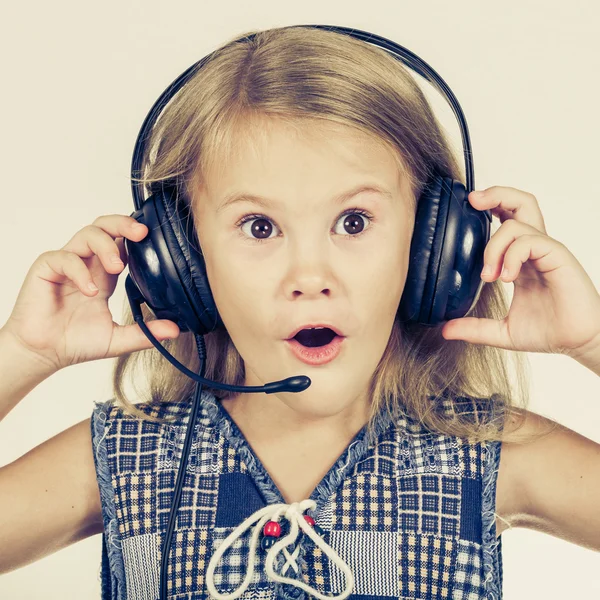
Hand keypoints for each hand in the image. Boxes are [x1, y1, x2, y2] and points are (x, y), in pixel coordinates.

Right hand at [2, 215, 179, 371]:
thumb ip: (145, 332)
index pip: (122, 243)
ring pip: (87, 234)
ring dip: (105, 245)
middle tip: (141, 233)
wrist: (44, 354)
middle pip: (105, 227)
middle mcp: (87, 264)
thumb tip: (176, 330)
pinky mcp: (46, 269)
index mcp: (104, 275)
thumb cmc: (76, 342)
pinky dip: (80, 271)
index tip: (155, 240)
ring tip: (117, 267)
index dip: (137, 238)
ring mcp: (66, 264)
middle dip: (123, 224)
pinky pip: (64, 258)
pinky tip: (91, 291)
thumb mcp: (118, 338)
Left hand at [441, 186, 599, 358]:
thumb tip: (445, 330)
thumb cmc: (548, 332)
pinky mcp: (558, 257)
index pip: (508, 219)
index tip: (467, 207)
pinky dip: (512, 255)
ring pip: (519, 221)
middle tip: (473, 202)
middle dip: (496, 194)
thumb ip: (474, 328)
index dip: (490, 206)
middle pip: (521, 203)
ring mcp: (547, 251)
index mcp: (521, 259)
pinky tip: (506, 277)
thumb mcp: (501, 331)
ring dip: (494, 245)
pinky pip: (531, 241)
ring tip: (489, 274)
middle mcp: (534, 249)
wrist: (578, 343)